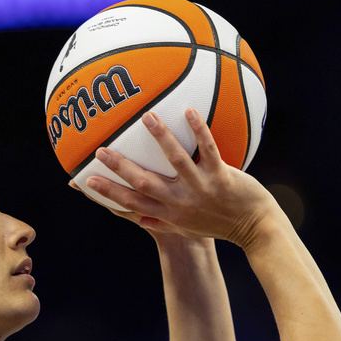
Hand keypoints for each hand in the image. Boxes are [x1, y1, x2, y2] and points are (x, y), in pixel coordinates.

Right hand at [82, 109, 278, 247]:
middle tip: (102, 149)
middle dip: (122, 166)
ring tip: (145, 116)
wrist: (254, 229)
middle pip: (145, 183)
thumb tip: (137, 218)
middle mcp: (181, 202)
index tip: (87, 180)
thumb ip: (161, 223)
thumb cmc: (218, 226)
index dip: (108, 192)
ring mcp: (201, 189)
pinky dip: (199, 131)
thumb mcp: (186, 229)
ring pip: (176, 161)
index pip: (132, 204)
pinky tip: (189, 112)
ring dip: (160, 139)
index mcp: (169, 214)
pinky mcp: (222, 177)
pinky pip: (208, 151)